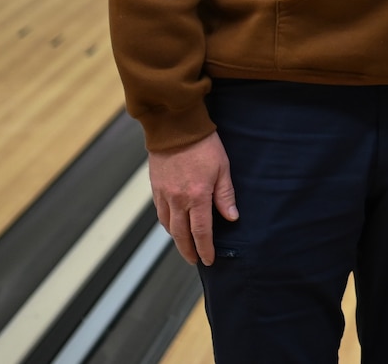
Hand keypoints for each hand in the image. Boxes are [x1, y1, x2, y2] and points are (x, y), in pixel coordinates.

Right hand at [149, 131, 238, 265]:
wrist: (175, 126)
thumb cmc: (203, 144)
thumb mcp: (222, 167)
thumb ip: (225, 195)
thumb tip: (231, 218)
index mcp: (197, 196)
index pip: (201, 232)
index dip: (205, 249)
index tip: (209, 260)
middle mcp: (178, 199)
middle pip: (181, 235)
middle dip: (188, 251)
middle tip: (195, 260)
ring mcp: (164, 194)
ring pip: (168, 226)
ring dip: (176, 239)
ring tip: (185, 246)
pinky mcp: (155, 187)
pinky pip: (160, 213)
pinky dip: (167, 224)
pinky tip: (173, 225)